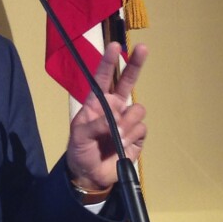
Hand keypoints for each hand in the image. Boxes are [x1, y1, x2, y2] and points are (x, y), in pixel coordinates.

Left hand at [66, 42, 147, 189]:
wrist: (91, 175)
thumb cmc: (80, 151)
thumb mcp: (79, 137)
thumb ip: (95, 126)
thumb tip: (115, 122)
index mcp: (97, 103)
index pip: (103, 79)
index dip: (109, 62)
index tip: (114, 46)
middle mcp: (114, 107)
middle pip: (128, 81)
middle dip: (136, 64)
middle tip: (143, 48)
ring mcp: (127, 120)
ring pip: (137, 109)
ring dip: (127, 123)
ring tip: (115, 137)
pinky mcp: (138, 135)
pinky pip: (141, 128)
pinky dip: (132, 137)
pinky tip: (122, 145)